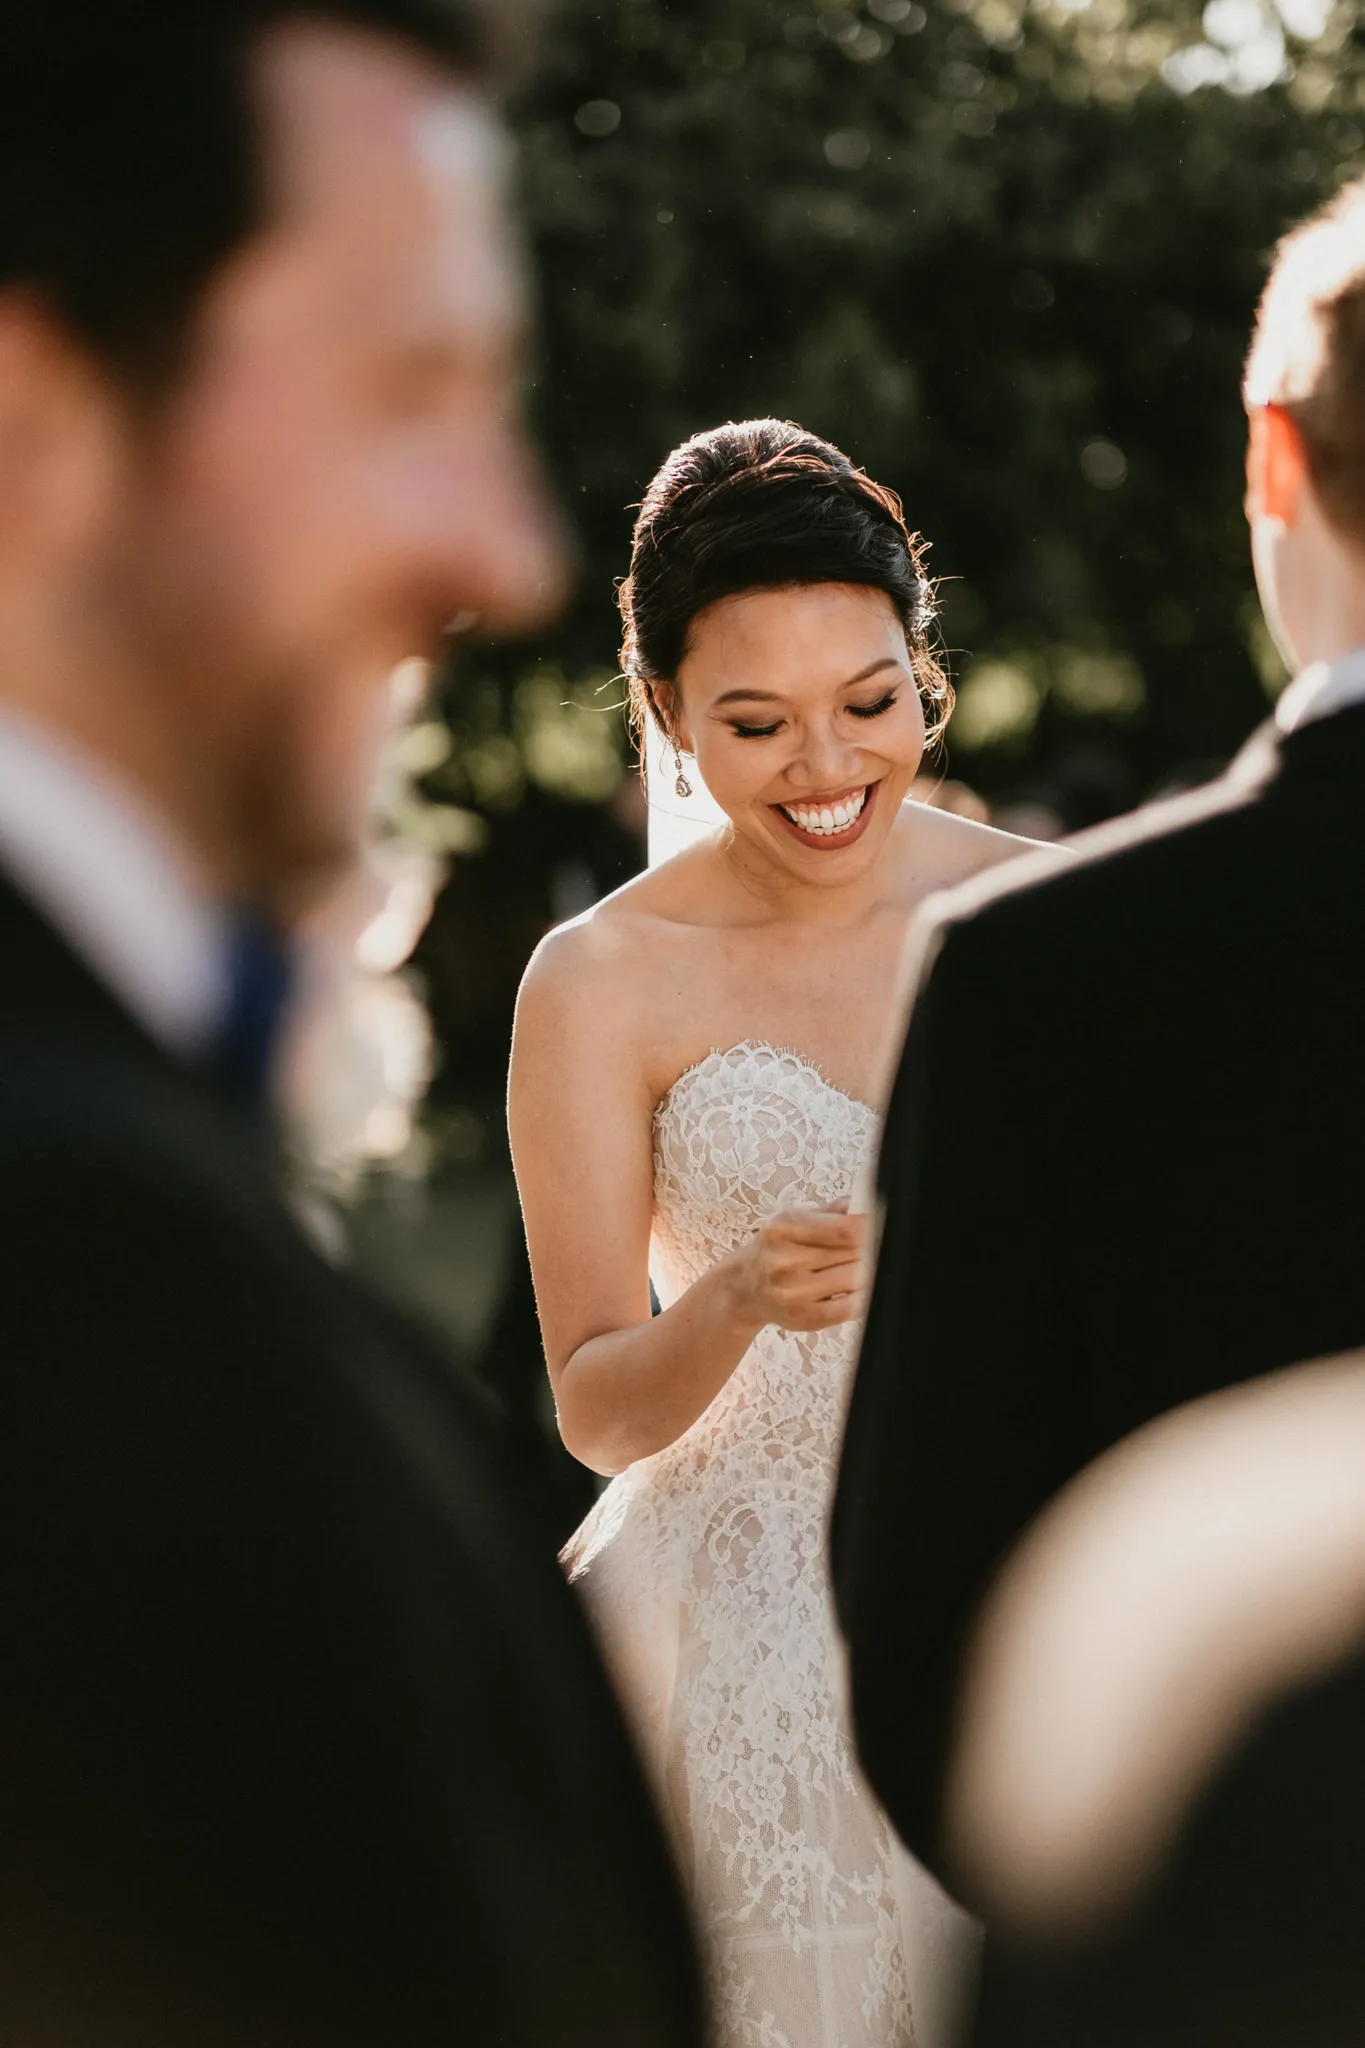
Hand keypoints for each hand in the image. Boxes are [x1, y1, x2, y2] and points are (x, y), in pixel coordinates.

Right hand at [727, 1200, 868, 1333]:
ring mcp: (793, 1292)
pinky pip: (849, 1308)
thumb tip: (862, 1203)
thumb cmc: (776, 1249)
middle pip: (853, 1253)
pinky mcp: (804, 1318)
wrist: (743, 1288)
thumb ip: (831, 1211)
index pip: (844, 1229)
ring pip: (854, 1279)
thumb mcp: (794, 1220)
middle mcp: (785, 1260)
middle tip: (876, 1245)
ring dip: (866, 1271)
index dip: (871, 1227)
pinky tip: (859, 1288)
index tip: (884, 1225)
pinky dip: (861, 1296)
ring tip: (862, 1265)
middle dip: (870, 1248)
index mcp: (784, 1227)